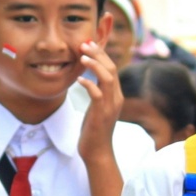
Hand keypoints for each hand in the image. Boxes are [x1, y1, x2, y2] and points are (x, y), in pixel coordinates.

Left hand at [77, 40, 121, 163]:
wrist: (97, 152)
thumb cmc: (93, 129)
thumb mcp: (97, 107)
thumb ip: (97, 92)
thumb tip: (89, 79)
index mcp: (115, 94)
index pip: (112, 68)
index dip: (101, 54)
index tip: (88, 43)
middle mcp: (116, 98)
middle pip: (111, 68)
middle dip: (98, 54)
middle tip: (85, 43)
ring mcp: (110, 106)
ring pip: (107, 78)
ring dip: (95, 65)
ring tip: (82, 56)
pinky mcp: (102, 114)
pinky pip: (97, 95)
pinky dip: (89, 85)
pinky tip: (79, 80)